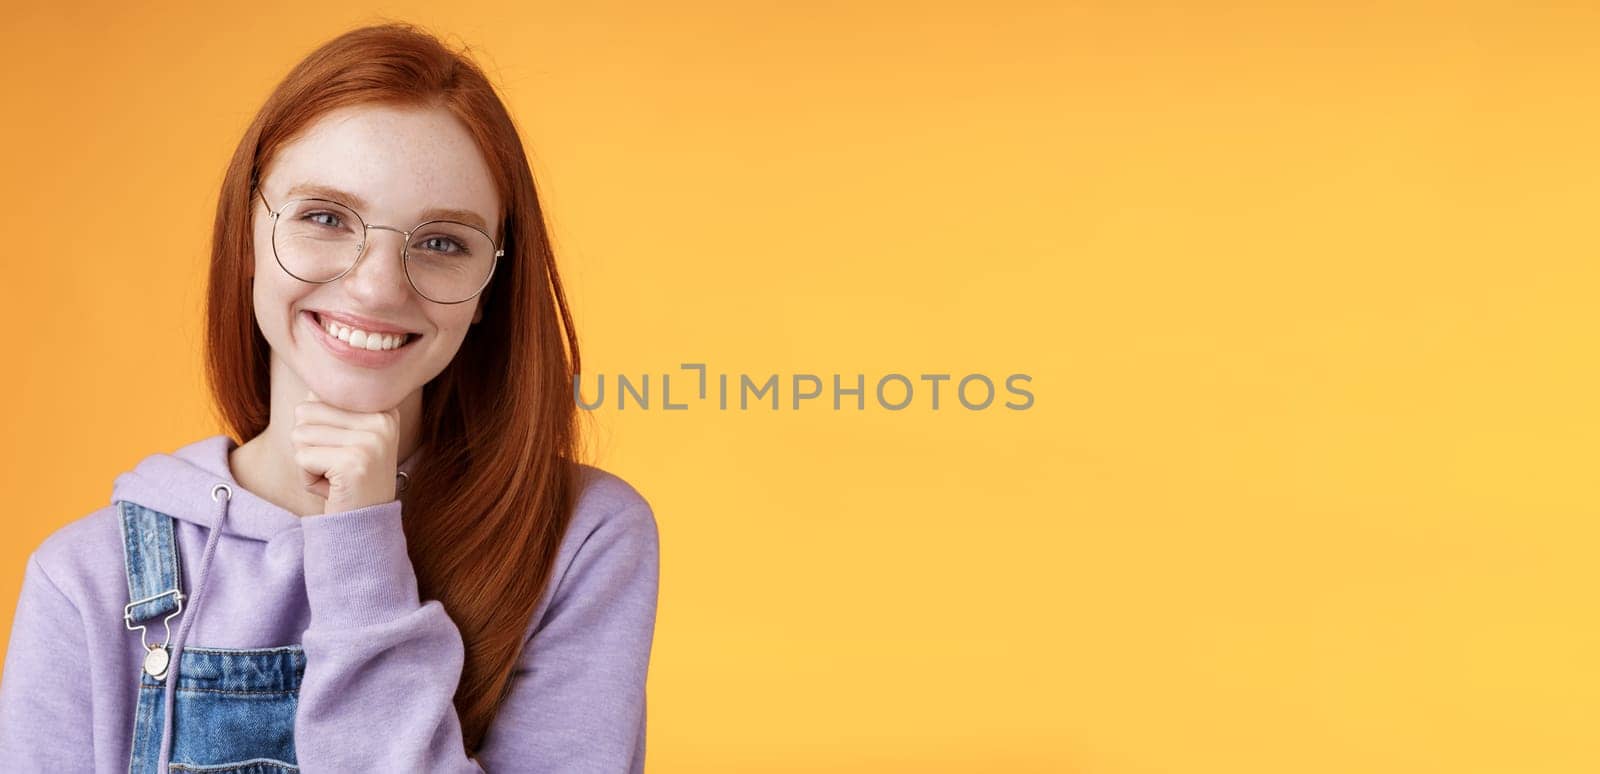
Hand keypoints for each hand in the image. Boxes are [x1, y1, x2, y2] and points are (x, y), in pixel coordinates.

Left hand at [292, 389, 401, 514]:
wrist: (364, 528)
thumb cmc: (346, 481)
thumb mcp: (346, 438)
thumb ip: (330, 408)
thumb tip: (310, 388)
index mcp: (383, 410)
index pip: (319, 395)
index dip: (316, 427)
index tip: (343, 451)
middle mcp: (382, 420)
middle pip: (305, 411)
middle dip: (307, 443)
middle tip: (334, 466)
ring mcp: (371, 440)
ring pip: (300, 434)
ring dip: (305, 461)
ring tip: (332, 476)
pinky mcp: (353, 462)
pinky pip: (301, 458)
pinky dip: (307, 478)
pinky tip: (331, 489)